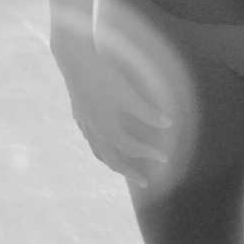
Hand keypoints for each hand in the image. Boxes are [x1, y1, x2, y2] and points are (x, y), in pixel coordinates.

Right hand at [53, 38, 173, 189]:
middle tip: (144, 182)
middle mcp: (95, 133)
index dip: (150, 154)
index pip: (133, 149)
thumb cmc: (103, 78)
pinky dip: (101, 149)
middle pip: (112, 160)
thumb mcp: (129, 95)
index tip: (166, 158)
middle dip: (129, 172)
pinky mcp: (80, 116)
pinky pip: (91, 141)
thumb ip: (147, 112)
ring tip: (123, 168)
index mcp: (108, 131)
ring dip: (113, 162)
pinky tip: (103, 143)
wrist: (75, 62)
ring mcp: (85, 126)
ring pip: (99, 152)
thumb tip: (169, 124)